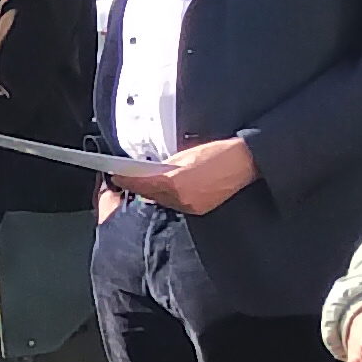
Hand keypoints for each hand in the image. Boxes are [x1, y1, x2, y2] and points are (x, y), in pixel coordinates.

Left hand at [107, 136, 258, 214]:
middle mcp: (180, 198)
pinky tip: (164, 190)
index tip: (117, 175)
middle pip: (150, 195)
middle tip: (125, 178)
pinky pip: (175, 204)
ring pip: (162, 201)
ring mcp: (190, 206)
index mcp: (175, 182)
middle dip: (137, 187)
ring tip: (143, 183)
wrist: (245, 163)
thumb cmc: (218, 153)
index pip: (142, 184)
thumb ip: (165, 165)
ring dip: (151, 193)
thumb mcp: (186, 154)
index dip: (127, 180)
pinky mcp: (198, 209)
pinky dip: (166, 197)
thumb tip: (149, 171)